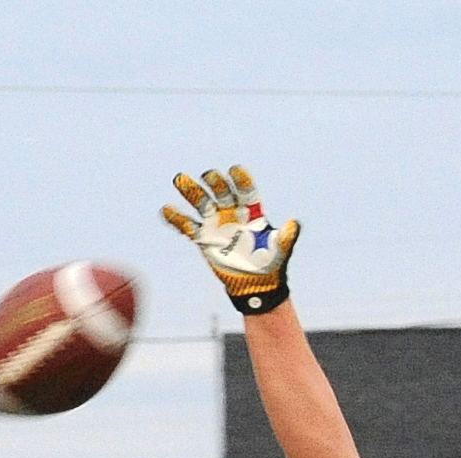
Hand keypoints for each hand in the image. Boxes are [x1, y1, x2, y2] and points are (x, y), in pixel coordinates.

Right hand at [161, 165, 297, 314]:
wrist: (255, 283)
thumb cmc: (271, 263)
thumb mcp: (281, 250)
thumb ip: (287, 237)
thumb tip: (294, 224)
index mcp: (252, 211)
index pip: (246, 191)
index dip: (241, 180)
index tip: (235, 171)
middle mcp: (232, 212)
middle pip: (221, 191)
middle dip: (215, 182)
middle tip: (208, 175)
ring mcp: (216, 223)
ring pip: (202, 202)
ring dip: (191, 191)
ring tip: (180, 179)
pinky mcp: (204, 238)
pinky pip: (187, 226)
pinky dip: (177, 218)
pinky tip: (166, 210)